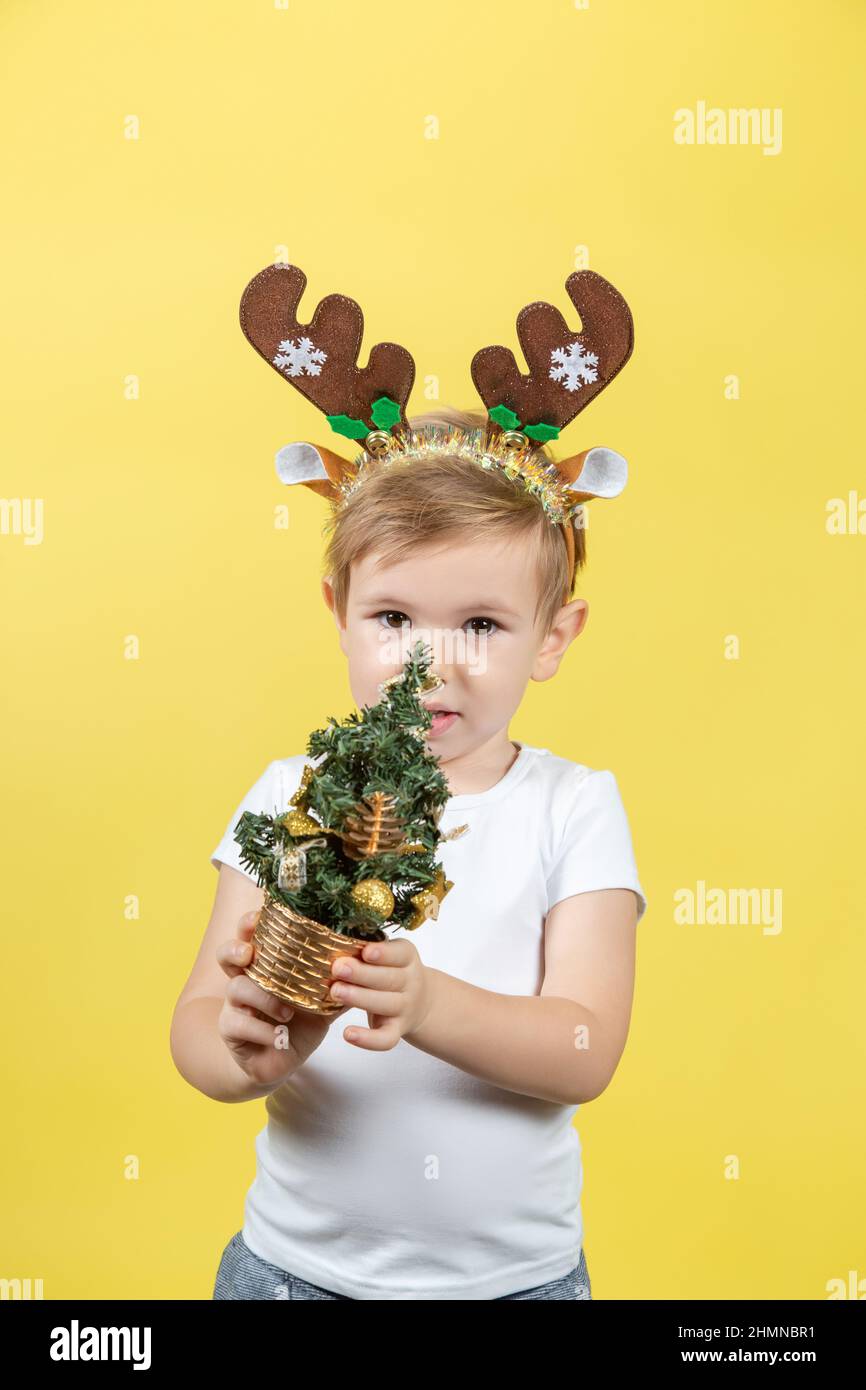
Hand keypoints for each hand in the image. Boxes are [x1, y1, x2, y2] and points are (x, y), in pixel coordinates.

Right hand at [217, 910, 352, 1090]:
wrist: (281, 1061)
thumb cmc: (301, 1023)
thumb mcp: (322, 1000)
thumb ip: (338, 981)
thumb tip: (366, 959)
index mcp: (266, 965)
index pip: (252, 935)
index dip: (250, 923)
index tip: (259, 917)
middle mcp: (245, 979)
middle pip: (227, 954)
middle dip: (236, 948)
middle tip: (249, 953)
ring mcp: (234, 1005)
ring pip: (236, 989)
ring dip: (264, 998)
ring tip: (288, 1012)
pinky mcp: (231, 1031)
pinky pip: (237, 1024)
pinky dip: (262, 1031)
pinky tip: (279, 1037)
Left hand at [326, 936, 432, 1050]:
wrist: (420, 1002)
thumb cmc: (390, 972)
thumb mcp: (387, 957)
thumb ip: (366, 951)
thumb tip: (329, 943)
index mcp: (407, 957)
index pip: (399, 953)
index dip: (383, 953)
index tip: (365, 951)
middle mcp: (410, 982)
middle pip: (390, 978)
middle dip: (362, 973)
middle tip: (338, 968)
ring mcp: (405, 1008)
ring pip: (386, 1004)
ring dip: (360, 998)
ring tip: (335, 991)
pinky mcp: (397, 1030)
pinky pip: (386, 1039)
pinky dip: (368, 1040)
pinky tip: (348, 1034)